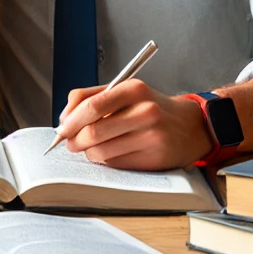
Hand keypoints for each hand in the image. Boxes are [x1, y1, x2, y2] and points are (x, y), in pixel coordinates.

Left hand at [56, 80, 212, 170]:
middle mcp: (145, 111)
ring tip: (90, 148)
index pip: (92, 105)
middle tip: (70, 142)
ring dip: (89, 153)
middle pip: (94, 132)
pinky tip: (109, 154)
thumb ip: (92, 97)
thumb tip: (64, 118)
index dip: (71, 120)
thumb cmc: (151, 107)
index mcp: (133, 89)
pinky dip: (105, 161)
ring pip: (102, 152)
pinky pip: (116, 164)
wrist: (190, 126)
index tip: (62, 127)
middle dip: (74, 140)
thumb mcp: (125, 91)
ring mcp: (151, 136)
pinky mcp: (154, 159)